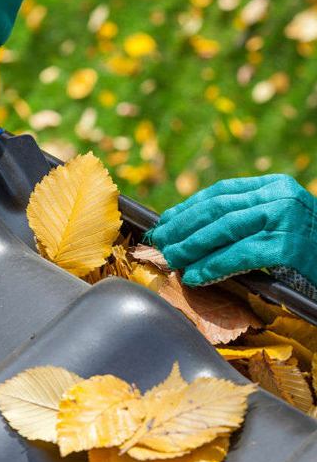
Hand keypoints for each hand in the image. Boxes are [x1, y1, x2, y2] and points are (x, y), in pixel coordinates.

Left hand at [146, 174, 316, 286]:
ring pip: (223, 230)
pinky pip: (239, 255)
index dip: (187, 207)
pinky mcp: (290, 246)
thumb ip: (245, 221)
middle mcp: (280, 196)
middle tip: (160, 242)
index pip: (220, 192)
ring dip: (191, 247)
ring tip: (171, 259)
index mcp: (275, 186)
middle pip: (217, 209)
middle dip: (182, 227)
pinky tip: (196, 276)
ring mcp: (286, 219)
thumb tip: (193, 231)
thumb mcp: (277, 225)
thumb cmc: (308, 253)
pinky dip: (212, 266)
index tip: (165, 221)